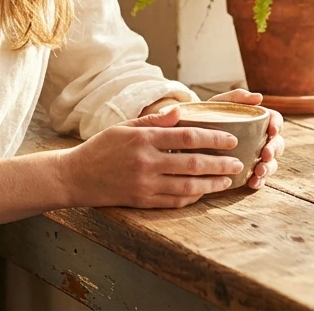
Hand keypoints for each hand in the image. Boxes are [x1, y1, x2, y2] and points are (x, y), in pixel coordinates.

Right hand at [58, 108, 243, 209]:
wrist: (76, 177)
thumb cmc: (100, 148)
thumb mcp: (123, 127)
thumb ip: (152, 120)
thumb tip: (179, 112)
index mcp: (143, 139)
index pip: (187, 136)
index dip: (213, 138)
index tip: (230, 139)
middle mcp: (146, 162)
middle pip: (193, 163)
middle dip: (220, 163)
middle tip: (237, 162)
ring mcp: (145, 184)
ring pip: (188, 185)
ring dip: (212, 183)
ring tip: (227, 180)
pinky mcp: (142, 201)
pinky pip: (175, 201)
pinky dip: (193, 197)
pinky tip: (204, 192)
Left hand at [207, 88, 284, 189]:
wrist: (190, 135)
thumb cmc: (208, 115)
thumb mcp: (219, 103)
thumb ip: (236, 97)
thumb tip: (259, 97)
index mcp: (257, 121)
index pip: (275, 120)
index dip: (277, 124)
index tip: (271, 130)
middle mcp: (260, 139)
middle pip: (277, 143)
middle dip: (274, 149)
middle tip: (265, 154)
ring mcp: (255, 155)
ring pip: (271, 162)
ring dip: (268, 168)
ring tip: (259, 171)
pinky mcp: (247, 170)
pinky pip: (258, 177)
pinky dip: (259, 181)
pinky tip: (252, 183)